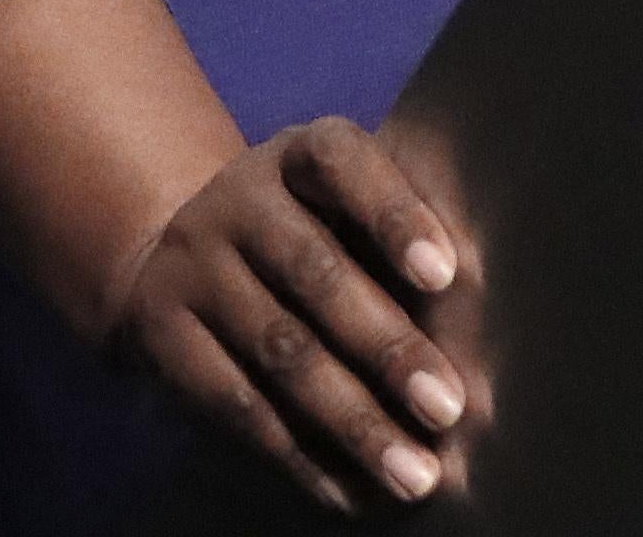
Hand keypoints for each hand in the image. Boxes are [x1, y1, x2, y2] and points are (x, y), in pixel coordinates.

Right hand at [108, 119, 473, 512]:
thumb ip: (401, 235)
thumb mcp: (342, 201)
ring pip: (278, 351)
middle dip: (387, 347)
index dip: (394, 217)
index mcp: (300, 152)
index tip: (447, 276)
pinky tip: (349, 490)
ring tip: (412, 472)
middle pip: (314, 272)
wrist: (167, 250)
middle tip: (449, 408)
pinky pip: (235, 405)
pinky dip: (299, 455)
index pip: (346, 164)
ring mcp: (191, 269)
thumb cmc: (309, 224)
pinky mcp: (159, 339)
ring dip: (352, 421)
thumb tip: (482, 309)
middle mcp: (239, 200)